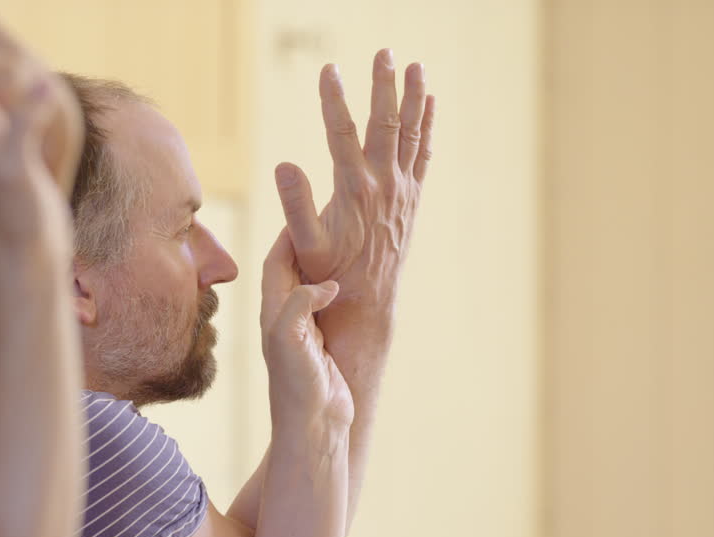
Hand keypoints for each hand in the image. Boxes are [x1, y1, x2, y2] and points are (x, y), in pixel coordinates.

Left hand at [260, 231, 352, 426]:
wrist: (313, 428)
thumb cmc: (296, 386)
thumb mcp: (289, 338)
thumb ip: (299, 302)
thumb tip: (326, 284)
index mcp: (273, 312)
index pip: (276, 262)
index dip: (289, 236)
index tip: (307, 210)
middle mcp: (285, 318)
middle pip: (293, 270)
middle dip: (307, 244)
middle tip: (329, 219)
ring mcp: (304, 332)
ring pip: (311, 287)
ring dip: (323, 265)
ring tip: (344, 242)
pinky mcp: (322, 346)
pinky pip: (327, 307)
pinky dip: (337, 288)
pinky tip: (355, 282)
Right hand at [274, 50, 433, 314]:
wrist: (368, 305)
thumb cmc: (329, 278)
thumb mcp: (306, 248)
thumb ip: (296, 205)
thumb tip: (284, 164)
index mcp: (354, 190)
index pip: (342, 133)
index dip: (333, 99)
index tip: (328, 70)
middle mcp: (384, 185)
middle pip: (385, 123)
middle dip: (385, 85)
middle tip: (385, 53)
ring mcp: (402, 191)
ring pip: (412, 134)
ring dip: (414, 98)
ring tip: (417, 67)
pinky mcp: (411, 199)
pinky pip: (424, 154)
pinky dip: (428, 126)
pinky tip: (429, 105)